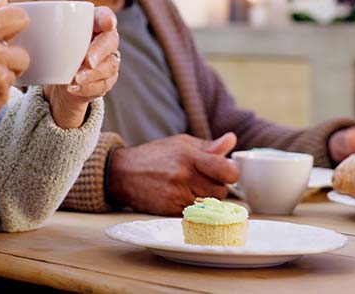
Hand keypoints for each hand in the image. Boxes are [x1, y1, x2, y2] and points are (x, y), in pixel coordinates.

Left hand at [42, 6, 119, 128]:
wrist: (52, 79)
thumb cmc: (45, 49)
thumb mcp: (35, 34)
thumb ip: (22, 17)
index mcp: (90, 23)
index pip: (105, 16)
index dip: (107, 18)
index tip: (106, 23)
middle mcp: (102, 41)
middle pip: (111, 41)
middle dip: (100, 51)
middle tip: (86, 61)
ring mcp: (105, 62)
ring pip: (109, 66)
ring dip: (93, 74)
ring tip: (75, 79)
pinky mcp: (102, 82)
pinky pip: (103, 86)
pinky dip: (89, 88)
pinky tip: (74, 88)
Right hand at [106, 133, 239, 215]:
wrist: (122, 174)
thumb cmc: (154, 156)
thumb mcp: (180, 144)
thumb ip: (208, 146)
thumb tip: (232, 140)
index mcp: (189, 156)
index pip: (226, 170)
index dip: (231, 173)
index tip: (226, 172)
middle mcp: (184, 176)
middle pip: (221, 191)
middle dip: (217, 186)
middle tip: (204, 180)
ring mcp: (177, 195)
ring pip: (210, 205)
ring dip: (207, 199)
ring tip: (192, 188)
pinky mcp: (170, 211)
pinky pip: (196, 214)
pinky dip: (194, 208)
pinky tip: (182, 198)